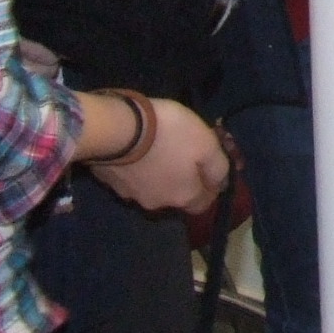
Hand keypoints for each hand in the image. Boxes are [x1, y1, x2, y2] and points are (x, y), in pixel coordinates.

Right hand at [90, 98, 227, 213]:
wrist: (117, 129)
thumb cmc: (169, 135)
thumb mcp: (206, 144)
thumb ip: (218, 167)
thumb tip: (223, 184)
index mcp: (183, 197)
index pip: (204, 203)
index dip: (210, 186)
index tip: (211, 166)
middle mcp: (158, 203)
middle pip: (178, 195)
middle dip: (184, 177)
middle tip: (186, 151)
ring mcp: (130, 194)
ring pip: (153, 186)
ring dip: (159, 172)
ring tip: (160, 147)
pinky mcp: (110, 181)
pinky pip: (131, 177)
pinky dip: (138, 167)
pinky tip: (138, 148)